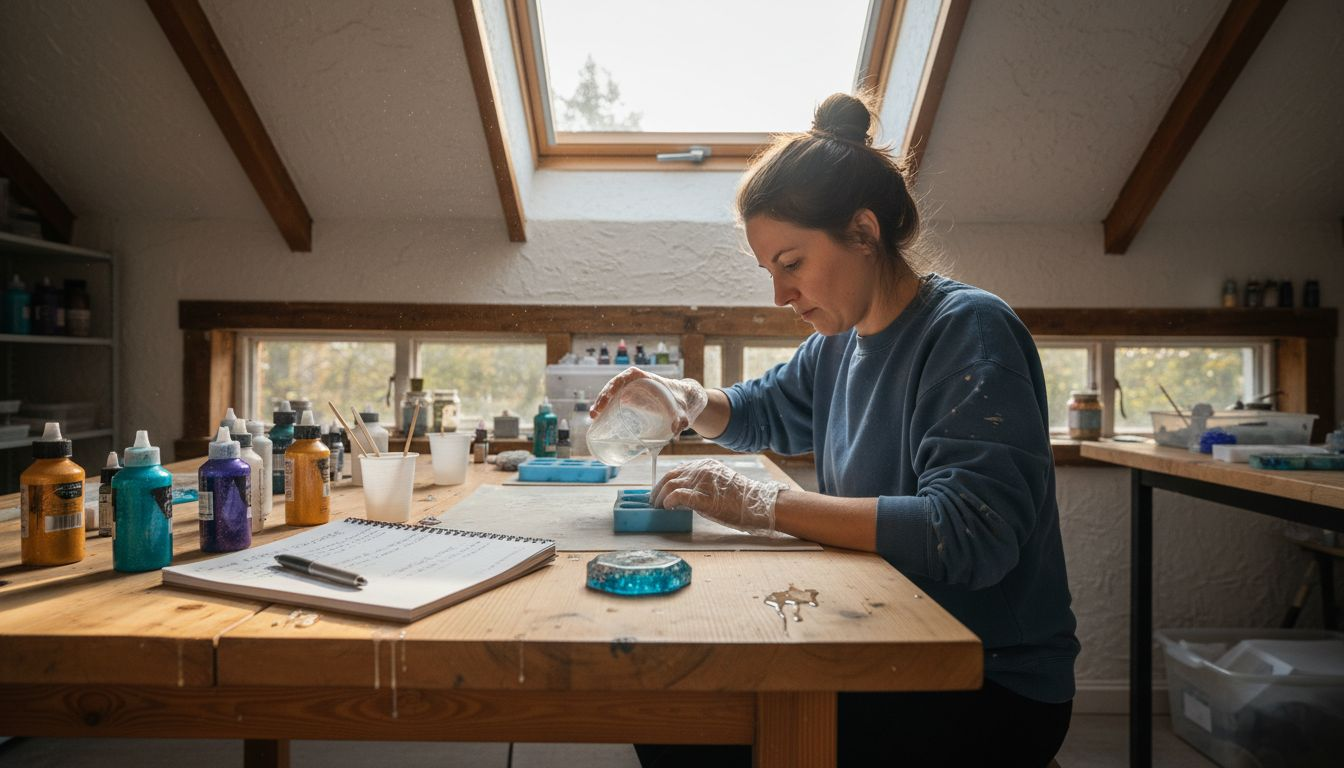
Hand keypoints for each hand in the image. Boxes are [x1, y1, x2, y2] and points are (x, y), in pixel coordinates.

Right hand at [589, 367, 707, 434]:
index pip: (625, 377)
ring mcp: (632, 390)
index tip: (606, 397)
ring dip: (601, 404)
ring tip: (593, 418)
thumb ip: (682, 418)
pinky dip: (607, 409)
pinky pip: (615, 401)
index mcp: (647, 378)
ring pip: (612, 394)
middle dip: (602, 398)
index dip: (613, 386)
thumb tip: (676, 430)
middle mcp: (637, 382)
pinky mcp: (631, 399)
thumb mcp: (683, 410)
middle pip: (614, 386)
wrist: (686, 401)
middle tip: (595, 414)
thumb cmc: (684, 401)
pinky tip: (599, 419)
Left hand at [652, 458, 786, 535]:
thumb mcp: (719, 483)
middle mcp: (701, 470)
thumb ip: (701, 484)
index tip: (659, 493)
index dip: (664, 482)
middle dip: (657, 490)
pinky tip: (667, 508)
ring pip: (670, 484)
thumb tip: (682, 494)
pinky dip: (669, 501)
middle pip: (670, 476)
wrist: (758, 505)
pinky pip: (678, 496)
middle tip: (653, 502)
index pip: (677, 470)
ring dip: (660, 497)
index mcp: (705, 465)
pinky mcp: (704, 497)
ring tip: (657, 507)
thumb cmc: (740, 499)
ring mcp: (702, 482)